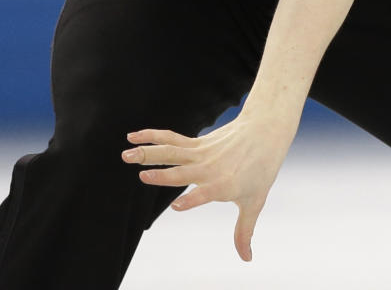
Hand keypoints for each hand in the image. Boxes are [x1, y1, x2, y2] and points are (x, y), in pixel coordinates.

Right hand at [123, 110, 297, 260]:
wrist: (265, 131)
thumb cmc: (262, 169)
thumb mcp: (255, 201)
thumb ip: (244, 230)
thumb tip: (246, 259)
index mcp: (223, 185)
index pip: (204, 193)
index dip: (191, 199)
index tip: (176, 205)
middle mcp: (208, 169)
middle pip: (181, 172)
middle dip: (161, 175)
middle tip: (141, 176)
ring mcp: (201, 154)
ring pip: (170, 152)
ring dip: (147, 152)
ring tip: (125, 154)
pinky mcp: (197, 143)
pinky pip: (171, 139)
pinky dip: (153, 136)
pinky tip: (134, 135)